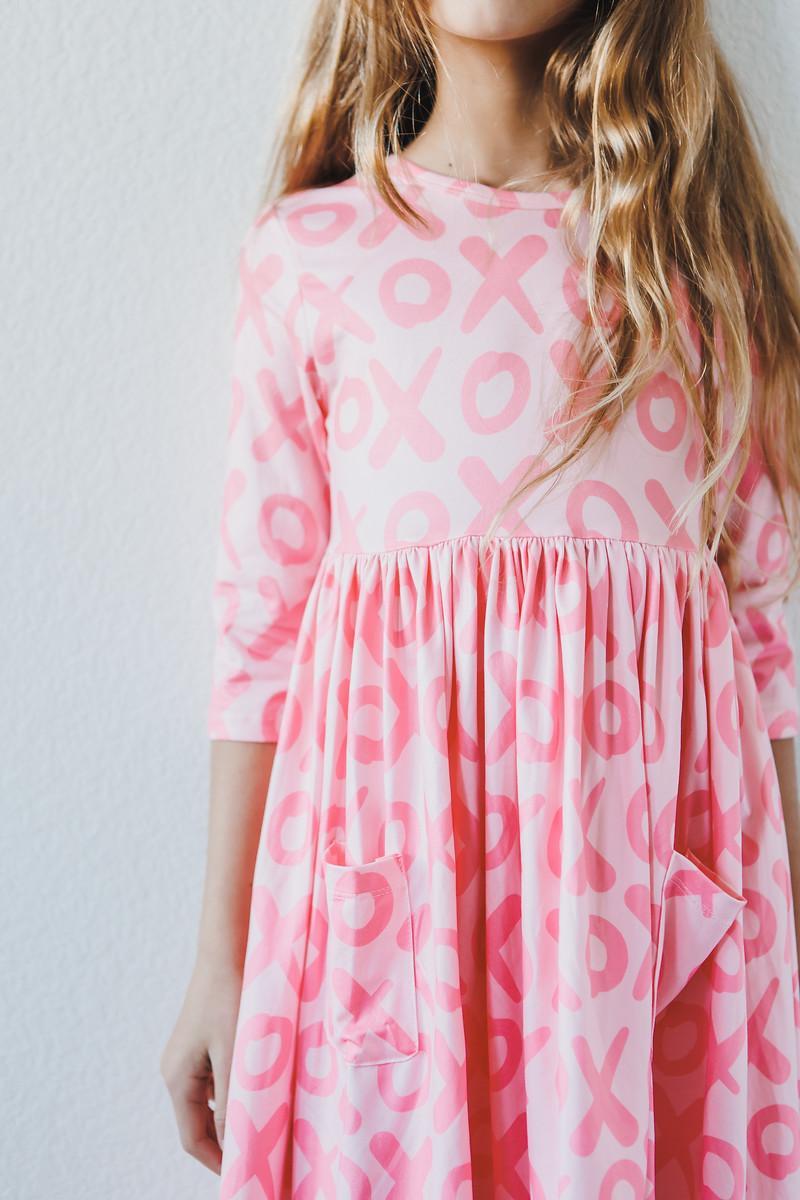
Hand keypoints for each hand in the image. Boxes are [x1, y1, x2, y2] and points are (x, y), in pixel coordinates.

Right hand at [160, 957, 242, 1173]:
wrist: (228, 951)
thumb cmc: (231, 997)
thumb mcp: (234, 1053)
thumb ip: (232, 1100)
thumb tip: (232, 1144)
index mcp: (177, 1078)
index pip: (192, 1137)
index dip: (217, 1161)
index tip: (244, 1175)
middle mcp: (176, 1071)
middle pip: (199, 1122)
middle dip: (226, 1141)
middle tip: (259, 1154)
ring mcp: (188, 1057)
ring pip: (210, 1101)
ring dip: (233, 1114)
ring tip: (264, 1124)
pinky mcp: (202, 1044)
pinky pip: (216, 1080)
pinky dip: (234, 1091)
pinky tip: (259, 1089)